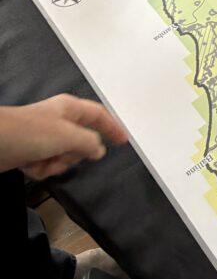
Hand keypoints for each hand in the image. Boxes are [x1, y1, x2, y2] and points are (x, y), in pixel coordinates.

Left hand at [0, 95, 128, 178]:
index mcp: (70, 108)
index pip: (99, 115)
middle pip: (82, 141)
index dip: (113, 127)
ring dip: (56, 163)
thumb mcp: (66, 136)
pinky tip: (31, 165)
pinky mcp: (33, 152)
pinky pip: (49, 165)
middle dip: (73, 154)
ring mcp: (46, 137)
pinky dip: (42, 169)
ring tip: (42, 159)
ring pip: (65, 156)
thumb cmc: (30, 132)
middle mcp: (60, 121)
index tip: (124, 141)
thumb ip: (89, 143)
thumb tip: (100, 150)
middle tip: (62, 153)